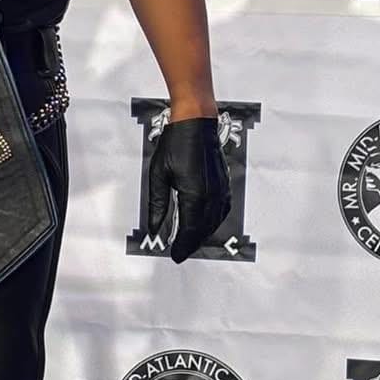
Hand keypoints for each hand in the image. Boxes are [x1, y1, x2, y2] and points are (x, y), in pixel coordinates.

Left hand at [146, 117, 231, 263]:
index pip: (189, 230)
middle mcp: (211, 195)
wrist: (196, 123)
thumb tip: (155, 228)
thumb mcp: (159, 175)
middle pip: (203, 229)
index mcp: (194, 194)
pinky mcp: (224, 183)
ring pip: (214, 221)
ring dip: (203, 234)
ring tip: (190, 241)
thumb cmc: (176, 144)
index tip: (175, 256)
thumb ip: (158, 204)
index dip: (182, 245)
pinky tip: (206, 223)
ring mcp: (221, 189)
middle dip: (192, 243)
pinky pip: (222, 210)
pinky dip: (214, 221)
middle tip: (180, 252)